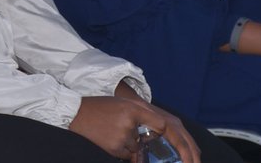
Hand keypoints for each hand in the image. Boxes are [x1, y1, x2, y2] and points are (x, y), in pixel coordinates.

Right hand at [69, 96, 198, 162]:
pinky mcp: (115, 149)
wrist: (74, 113)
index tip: (186, 149)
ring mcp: (122, 138)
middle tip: (186, 161)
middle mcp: (129, 124)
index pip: (163, 125)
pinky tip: (113, 140)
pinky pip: (129, 155)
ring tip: (118, 134)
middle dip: (166, 150)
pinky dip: (126, 151)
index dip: (175, 137)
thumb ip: (143, 115)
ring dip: (137, 147)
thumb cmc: (100, 107)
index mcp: (133, 109)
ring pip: (140, 149)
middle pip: (153, 140)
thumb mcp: (123, 104)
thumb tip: (161, 130)